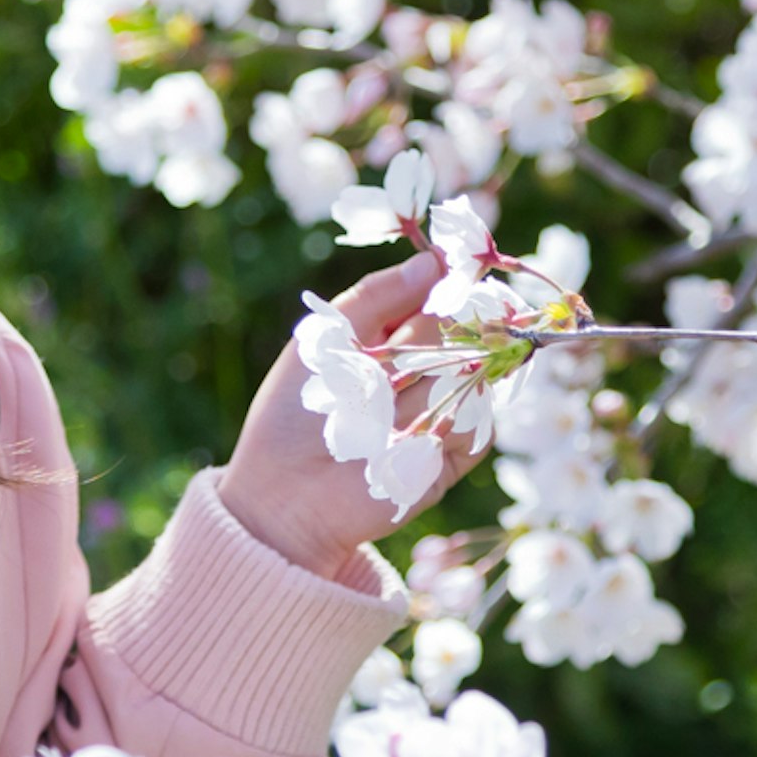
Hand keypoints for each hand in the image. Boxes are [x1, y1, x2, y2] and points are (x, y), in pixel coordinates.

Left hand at [219, 250, 489, 585]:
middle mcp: (426, 370)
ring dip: (420, 385)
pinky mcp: (453, 455)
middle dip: (431, 333)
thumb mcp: (325, 339)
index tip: (457, 261)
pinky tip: (397, 440)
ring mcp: (444, 411)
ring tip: (372, 412)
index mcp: (395, 337)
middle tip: (393, 355)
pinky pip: (472, 422)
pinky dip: (436, 425)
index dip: (453, 278)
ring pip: (466, 371)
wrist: (284, 496)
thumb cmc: (292, 415)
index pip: (441, 295)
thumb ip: (376, 295)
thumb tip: (436, 261)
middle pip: (458, 327)